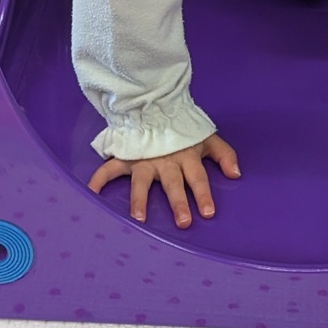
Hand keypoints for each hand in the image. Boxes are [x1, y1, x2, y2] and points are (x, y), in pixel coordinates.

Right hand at [89, 134, 240, 227]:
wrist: (156, 105)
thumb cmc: (184, 128)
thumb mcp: (208, 138)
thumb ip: (225, 155)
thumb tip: (236, 174)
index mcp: (186, 157)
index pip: (197, 177)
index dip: (203, 194)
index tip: (208, 212)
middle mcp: (165, 161)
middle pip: (173, 184)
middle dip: (178, 203)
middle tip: (183, 222)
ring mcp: (144, 160)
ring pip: (141, 182)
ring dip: (140, 199)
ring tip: (139, 218)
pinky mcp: (127, 157)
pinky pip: (110, 169)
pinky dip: (99, 179)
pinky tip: (91, 193)